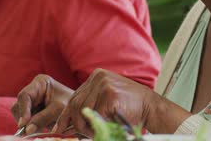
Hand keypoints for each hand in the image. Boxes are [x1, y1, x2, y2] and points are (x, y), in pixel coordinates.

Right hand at [12, 75, 73, 133]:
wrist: (78, 109)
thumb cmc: (71, 105)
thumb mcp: (58, 110)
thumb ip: (42, 118)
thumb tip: (26, 129)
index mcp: (40, 82)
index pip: (25, 95)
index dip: (23, 110)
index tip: (24, 123)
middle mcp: (33, 89)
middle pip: (19, 104)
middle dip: (24, 118)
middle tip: (29, 131)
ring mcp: (32, 99)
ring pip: (20, 113)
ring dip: (27, 123)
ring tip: (39, 129)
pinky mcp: (32, 109)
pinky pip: (25, 118)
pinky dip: (30, 125)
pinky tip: (40, 127)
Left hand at [54, 69, 188, 134]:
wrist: (151, 107)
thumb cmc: (128, 107)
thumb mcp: (107, 100)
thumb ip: (91, 104)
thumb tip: (68, 122)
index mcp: (96, 76)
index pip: (74, 97)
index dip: (66, 115)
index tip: (59, 128)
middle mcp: (98, 77)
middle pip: (75, 103)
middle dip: (76, 123)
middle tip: (82, 134)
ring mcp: (104, 85)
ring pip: (82, 111)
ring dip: (86, 127)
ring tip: (96, 131)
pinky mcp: (110, 95)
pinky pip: (96, 115)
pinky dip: (98, 125)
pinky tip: (107, 126)